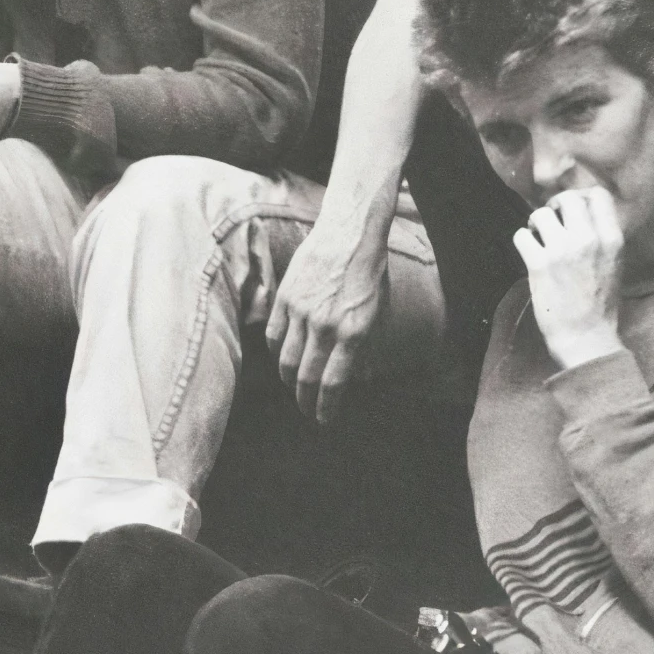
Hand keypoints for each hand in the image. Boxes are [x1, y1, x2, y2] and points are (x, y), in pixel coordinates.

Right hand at [267, 220, 386, 424]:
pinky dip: (278, 353)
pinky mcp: (285, 298)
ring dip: (289, 380)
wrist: (348, 233)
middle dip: (306, 400)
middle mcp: (326, 326)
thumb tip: (360, 378)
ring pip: (286, 360)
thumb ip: (366, 347)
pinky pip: (275, 336)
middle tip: (307, 411)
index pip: (334, 382)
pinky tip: (283, 359)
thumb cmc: (368, 273)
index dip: (326, 407)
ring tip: (294, 387)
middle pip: (307, 377)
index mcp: (354, 332)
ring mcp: (302, 312)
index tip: (324, 420)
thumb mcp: (378, 312)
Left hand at [516, 187, 625, 368]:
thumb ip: (601, 237)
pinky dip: (521, 240)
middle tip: (550, 220)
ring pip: (540, 214)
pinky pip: (521, 236)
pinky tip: (528, 252)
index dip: (581, 196)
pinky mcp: (539, 264)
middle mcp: (589, 239)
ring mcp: (563, 250)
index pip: (598, 195)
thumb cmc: (599, 302)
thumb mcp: (614, 263)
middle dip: (554, 206)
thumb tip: (581, 215)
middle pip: (567, 199)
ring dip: (535, 223)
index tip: (571, 210)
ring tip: (537, 236)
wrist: (586, 335)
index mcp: (613, 239)